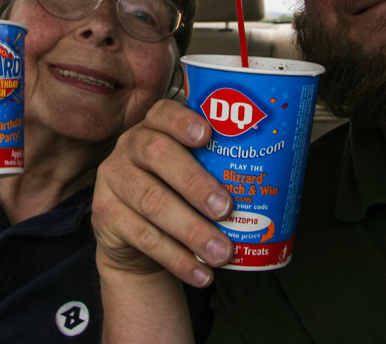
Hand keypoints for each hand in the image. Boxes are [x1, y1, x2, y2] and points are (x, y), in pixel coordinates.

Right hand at [92, 99, 234, 287]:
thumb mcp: (191, 170)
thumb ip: (216, 165)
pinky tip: (201, 273)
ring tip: (221, 252)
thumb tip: (279, 174)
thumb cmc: (177, 193)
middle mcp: (129, 147)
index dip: (183, 122)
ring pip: (151, 202)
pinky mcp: (106, 215)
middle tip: (226, 208)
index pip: (163, 113)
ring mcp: (113, 179)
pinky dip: (177, 258)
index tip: (208, 135)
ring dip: (191, 230)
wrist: (134, 236)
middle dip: (195, 182)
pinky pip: (144, 237)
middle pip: (157, 155)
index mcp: (153, 127)